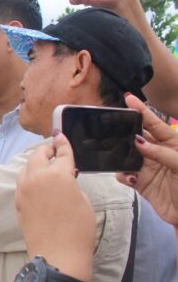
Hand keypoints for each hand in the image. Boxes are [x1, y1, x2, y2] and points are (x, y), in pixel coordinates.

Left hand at [16, 133, 94, 281]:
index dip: (63, 142)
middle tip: (55, 151)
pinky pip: (22, 182)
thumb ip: (72, 183)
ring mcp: (24, 189)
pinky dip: (30, 177)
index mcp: (58, 173)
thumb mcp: (84, 200)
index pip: (61, 152)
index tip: (61, 135)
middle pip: (38, 155)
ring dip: (36, 163)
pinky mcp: (18, 201)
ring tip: (46, 167)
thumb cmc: (79, 229)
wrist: (58, 254)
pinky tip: (38, 183)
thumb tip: (64, 178)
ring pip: (27, 167)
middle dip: (47, 150)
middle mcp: (37, 177)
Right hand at [118, 94, 177, 227]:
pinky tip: (131, 178)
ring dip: (119, 155)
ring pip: (126, 154)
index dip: (141, 111)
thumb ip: (161, 153)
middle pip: (136, 136)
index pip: (154, 123)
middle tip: (110, 127)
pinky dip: (123, 175)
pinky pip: (124, 173)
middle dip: (124, 131)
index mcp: (171, 144)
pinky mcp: (139, 181)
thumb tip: (138, 141)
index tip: (128, 99)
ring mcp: (146, 167)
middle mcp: (156, 152)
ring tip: (117, 156)